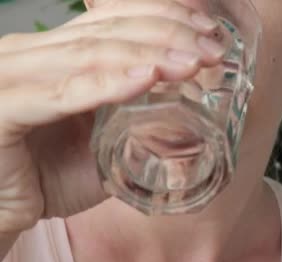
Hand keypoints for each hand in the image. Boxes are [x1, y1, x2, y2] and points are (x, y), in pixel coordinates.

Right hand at [0, 0, 224, 233]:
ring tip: (192, 62)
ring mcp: (12, 77)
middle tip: (213, 48)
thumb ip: (131, 124)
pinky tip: (146, 79)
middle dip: (168, 33)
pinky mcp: (2, 109)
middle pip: (107, 29)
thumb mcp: (98, 145)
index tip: (207, 30)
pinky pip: (61, 94)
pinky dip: (106, 85)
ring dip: (148, 55)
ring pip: (88, 53)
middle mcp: (29, 54)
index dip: (163, 15)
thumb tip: (186, 119)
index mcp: (53, 53)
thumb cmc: (44, 178)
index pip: (113, 18)